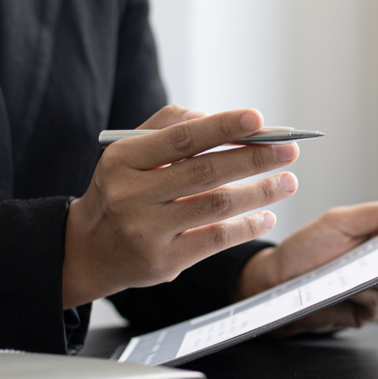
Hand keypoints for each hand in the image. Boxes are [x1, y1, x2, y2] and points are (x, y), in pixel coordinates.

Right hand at [62, 105, 299, 308]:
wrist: (89, 250)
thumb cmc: (121, 191)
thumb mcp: (128, 153)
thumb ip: (168, 127)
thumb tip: (213, 117)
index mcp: (122, 159)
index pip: (182, 138)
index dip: (222, 126)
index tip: (258, 119)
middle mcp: (131, 195)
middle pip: (205, 171)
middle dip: (254, 158)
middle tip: (289, 149)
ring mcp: (147, 231)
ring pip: (217, 205)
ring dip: (260, 192)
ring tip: (288, 182)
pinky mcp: (163, 261)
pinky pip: (217, 239)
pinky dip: (248, 226)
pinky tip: (267, 216)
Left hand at [237, 201, 377, 334]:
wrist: (276, 282)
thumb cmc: (305, 250)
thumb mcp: (339, 221)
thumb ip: (377, 214)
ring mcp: (375, 290)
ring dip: (373, 276)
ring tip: (351, 269)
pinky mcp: (364, 312)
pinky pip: (377, 304)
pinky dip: (363, 294)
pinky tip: (347, 288)